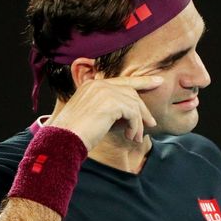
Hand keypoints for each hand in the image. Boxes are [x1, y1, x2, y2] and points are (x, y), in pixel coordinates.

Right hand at [48, 76, 162, 150]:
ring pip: (134, 104)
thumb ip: (108, 109)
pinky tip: (130, 137)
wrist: (63, 140)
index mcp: (91, 85)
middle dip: (143, 109)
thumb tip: (130, 116)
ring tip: (136, 138)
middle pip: (131, 92)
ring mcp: (105, 92)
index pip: (122, 80)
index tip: (157, 81)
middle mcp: (98, 84)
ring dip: (138, 123)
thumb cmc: (75, 134)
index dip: (142, 80)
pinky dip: (135, 126)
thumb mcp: (91, 116)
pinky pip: (133, 114)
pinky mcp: (111, 103)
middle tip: (151, 123)